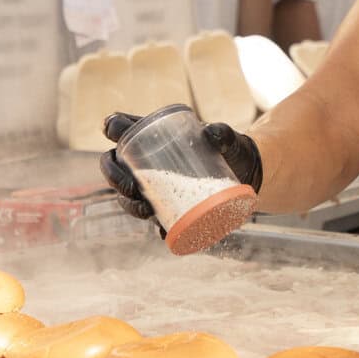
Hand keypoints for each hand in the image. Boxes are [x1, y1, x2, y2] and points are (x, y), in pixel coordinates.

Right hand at [98, 112, 264, 221]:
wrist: (246, 171)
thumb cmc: (228, 147)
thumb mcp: (226, 139)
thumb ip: (222, 133)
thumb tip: (213, 134)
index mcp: (153, 136)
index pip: (123, 127)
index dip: (112, 127)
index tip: (112, 130)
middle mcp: (147, 162)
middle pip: (114, 166)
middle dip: (114, 178)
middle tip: (131, 188)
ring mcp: (155, 185)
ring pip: (127, 196)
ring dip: (129, 205)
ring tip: (145, 210)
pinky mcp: (170, 205)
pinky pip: (156, 218)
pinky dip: (160, 225)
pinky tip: (164, 230)